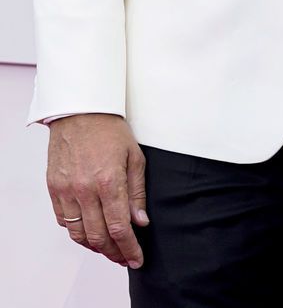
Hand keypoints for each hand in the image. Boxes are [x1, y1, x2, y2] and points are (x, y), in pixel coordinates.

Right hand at [46, 113, 147, 268]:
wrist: (80, 111)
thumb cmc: (111, 129)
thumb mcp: (134, 156)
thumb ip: (137, 192)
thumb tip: (141, 221)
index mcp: (109, 182)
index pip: (119, 228)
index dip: (129, 248)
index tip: (137, 258)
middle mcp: (85, 190)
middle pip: (98, 237)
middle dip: (114, 252)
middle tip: (125, 257)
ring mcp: (66, 191)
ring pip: (79, 234)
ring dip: (94, 246)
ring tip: (109, 248)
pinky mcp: (54, 188)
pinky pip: (64, 221)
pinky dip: (77, 231)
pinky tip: (89, 231)